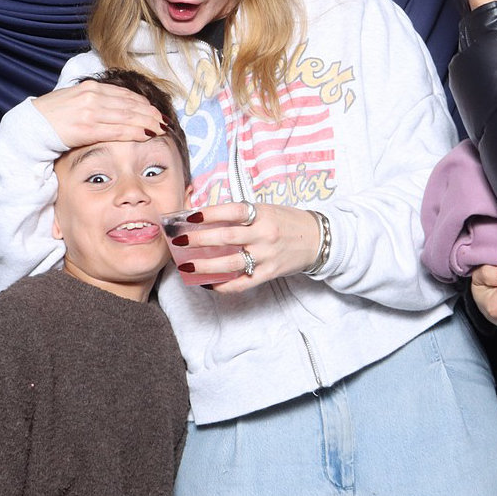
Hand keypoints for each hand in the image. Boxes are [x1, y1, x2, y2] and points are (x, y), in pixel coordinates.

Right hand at [34, 80, 167, 146]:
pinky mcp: (87, 128)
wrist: (32, 126)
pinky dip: (135, 132)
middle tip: (164, 121)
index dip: (143, 103)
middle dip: (150, 113)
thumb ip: (97, 100)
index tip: (156, 110)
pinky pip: (117, 130)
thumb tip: (120, 106)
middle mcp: (93, 97)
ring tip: (161, 128)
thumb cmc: (54, 115)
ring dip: (148, 123)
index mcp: (92, 88)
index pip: (125, 95)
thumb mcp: (77, 99)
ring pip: (128, 117)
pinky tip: (147, 135)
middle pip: (130, 105)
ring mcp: (90, 112)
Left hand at [169, 201, 321, 292]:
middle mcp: (264, 234)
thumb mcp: (268, 210)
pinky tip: (208, 283)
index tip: (190, 215)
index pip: (233, 211)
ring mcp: (266, 256)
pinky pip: (242, 283)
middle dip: (199, 239)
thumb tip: (208, 218)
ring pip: (230, 263)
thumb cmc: (288, 222)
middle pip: (226, 237)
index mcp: (264, 214)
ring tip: (186, 266)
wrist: (318, 239)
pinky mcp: (269, 273)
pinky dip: (223, 286)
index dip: (210, 213)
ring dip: (204, 266)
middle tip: (179, 240)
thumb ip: (243, 215)